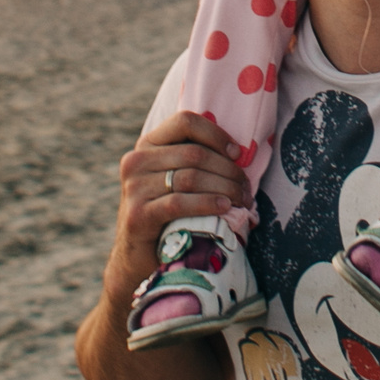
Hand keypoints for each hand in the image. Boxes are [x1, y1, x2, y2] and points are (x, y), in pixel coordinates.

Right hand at [108, 112, 251, 295]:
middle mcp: (136, 161)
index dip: (216, 134)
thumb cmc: (167, 214)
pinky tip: (225, 208)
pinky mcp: (137, 214)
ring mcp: (133, 187)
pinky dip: (207, 203)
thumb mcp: (175, 179)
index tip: (236, 154)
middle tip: (246, 188)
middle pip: (194, 154)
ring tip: (242, 200)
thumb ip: (194, 160)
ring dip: (224, 188)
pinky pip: (179, 202)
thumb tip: (239, 153)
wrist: (137, 257)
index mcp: (147, 144)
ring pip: (191, 177)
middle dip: (228, 170)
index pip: (185, 121)